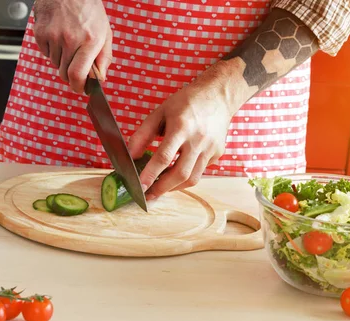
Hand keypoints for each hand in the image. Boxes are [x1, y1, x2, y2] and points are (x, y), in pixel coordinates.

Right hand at [33, 0, 112, 92]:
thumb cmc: (89, 9)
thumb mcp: (105, 32)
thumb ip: (105, 58)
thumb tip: (101, 79)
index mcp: (89, 40)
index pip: (77, 75)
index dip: (77, 87)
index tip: (79, 88)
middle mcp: (70, 39)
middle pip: (64, 73)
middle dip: (70, 74)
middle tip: (75, 63)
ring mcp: (53, 36)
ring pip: (54, 63)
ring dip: (61, 59)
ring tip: (68, 42)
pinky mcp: (40, 33)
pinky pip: (45, 53)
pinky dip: (51, 50)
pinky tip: (58, 36)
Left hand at [127, 66, 233, 199]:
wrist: (218, 96)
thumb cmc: (186, 102)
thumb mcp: (159, 112)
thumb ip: (143, 135)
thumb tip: (131, 156)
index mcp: (181, 126)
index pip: (164, 156)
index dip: (150, 174)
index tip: (140, 186)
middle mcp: (198, 139)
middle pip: (180, 173)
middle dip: (162, 188)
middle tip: (148, 195)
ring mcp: (211, 148)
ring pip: (192, 178)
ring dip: (174, 187)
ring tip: (160, 188)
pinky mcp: (218, 154)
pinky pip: (200, 171)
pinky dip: (186, 176)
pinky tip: (176, 173)